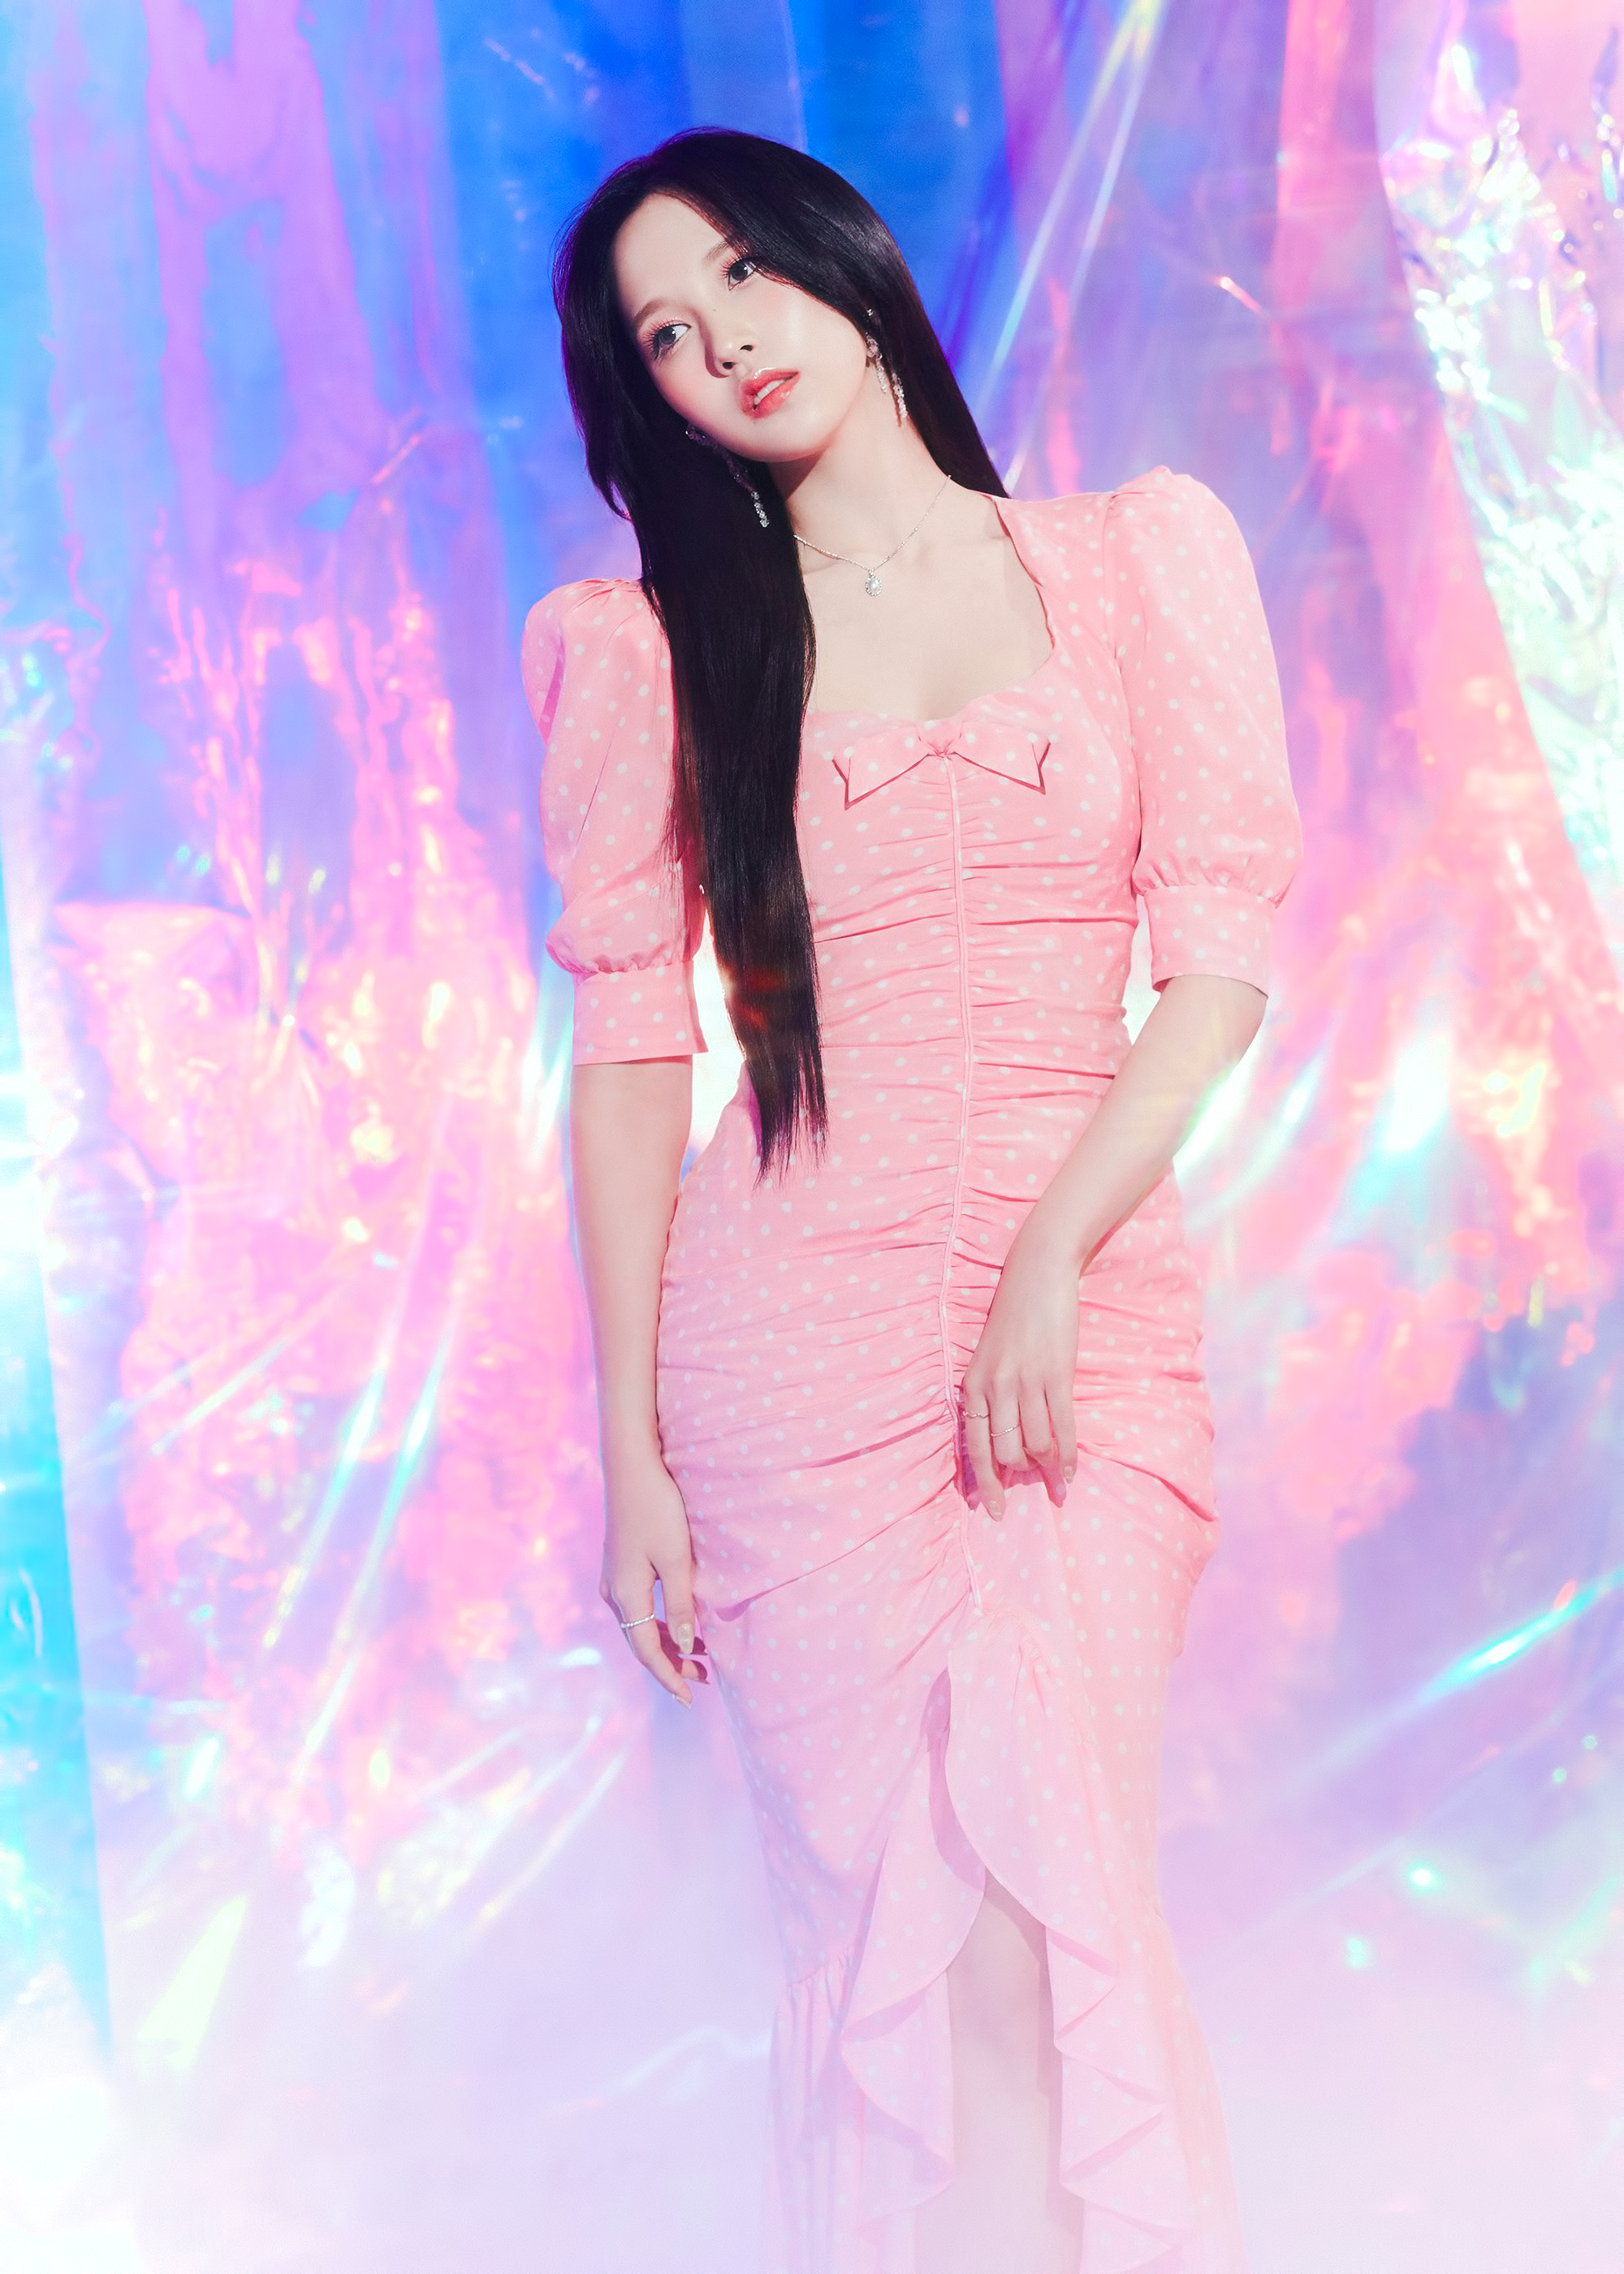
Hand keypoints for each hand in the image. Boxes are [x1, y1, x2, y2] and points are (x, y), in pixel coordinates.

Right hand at [599, 1443, 706, 1704]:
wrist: (630, 1465)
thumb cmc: (657, 1509)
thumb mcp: (676, 1559)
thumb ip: (682, 1605)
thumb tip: (687, 1645)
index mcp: (626, 1596)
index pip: (648, 1651)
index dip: (669, 1677)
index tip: (691, 1698)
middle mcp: (614, 1592)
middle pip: (641, 1643)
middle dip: (670, 1665)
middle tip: (704, 1680)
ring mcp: (614, 1578)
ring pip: (640, 1625)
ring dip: (667, 1643)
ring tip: (699, 1656)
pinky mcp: (620, 1563)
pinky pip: (639, 1607)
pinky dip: (660, 1622)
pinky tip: (681, 1621)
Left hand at [961, 1222, 1079, 1519]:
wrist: (1037, 1274)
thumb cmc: (1013, 1317)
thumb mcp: (988, 1357)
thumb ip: (990, 1396)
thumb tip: (1004, 1443)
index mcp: (973, 1385)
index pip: (975, 1447)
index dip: (985, 1484)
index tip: (993, 1512)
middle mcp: (995, 1387)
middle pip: (1007, 1453)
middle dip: (1022, 1478)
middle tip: (1037, 1491)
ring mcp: (1026, 1381)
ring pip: (1036, 1444)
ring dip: (1049, 1470)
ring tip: (1059, 1485)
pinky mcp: (1056, 1374)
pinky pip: (1063, 1426)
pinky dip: (1068, 1453)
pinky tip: (1072, 1470)